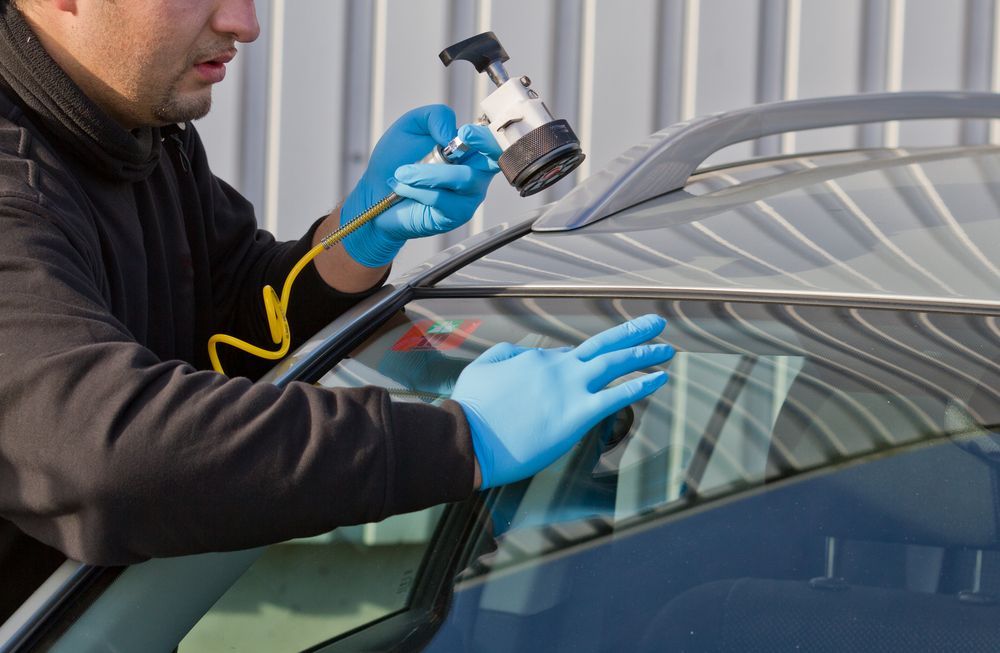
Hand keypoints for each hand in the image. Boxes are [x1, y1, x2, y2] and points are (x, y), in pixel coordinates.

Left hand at [341, 104, 500, 267]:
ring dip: (428, 173)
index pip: (494, 141)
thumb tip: (453, 134)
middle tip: (458, 141)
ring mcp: (469, 196)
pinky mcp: (456, 215)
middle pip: (493, 160)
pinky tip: (402, 188)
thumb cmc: (395, 160)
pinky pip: (442, 199)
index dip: (486, 137)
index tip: (465, 133)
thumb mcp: (412, 126)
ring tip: (402, 172)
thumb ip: (435, 116)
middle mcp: (475, 172)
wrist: (376, 192)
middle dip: (482, 148)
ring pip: (462, 178)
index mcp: (470, 149)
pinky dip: (418, 190)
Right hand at [451, 315, 675, 488]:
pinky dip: (642, 384)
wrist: (468, 438)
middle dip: (632, 333)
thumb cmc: (470, 409)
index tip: (592, 366)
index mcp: (536, 360)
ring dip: (644, 354)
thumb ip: (506, 355)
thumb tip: (527, 353)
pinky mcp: (578, 415)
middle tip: (655, 324)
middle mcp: (558, 369)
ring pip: (616, 364)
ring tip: (666, 349)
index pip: (567, 356)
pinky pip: (618, 396)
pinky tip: (659, 378)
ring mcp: (570, 390)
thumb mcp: (481, 369)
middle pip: (603, 345)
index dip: (582, 361)